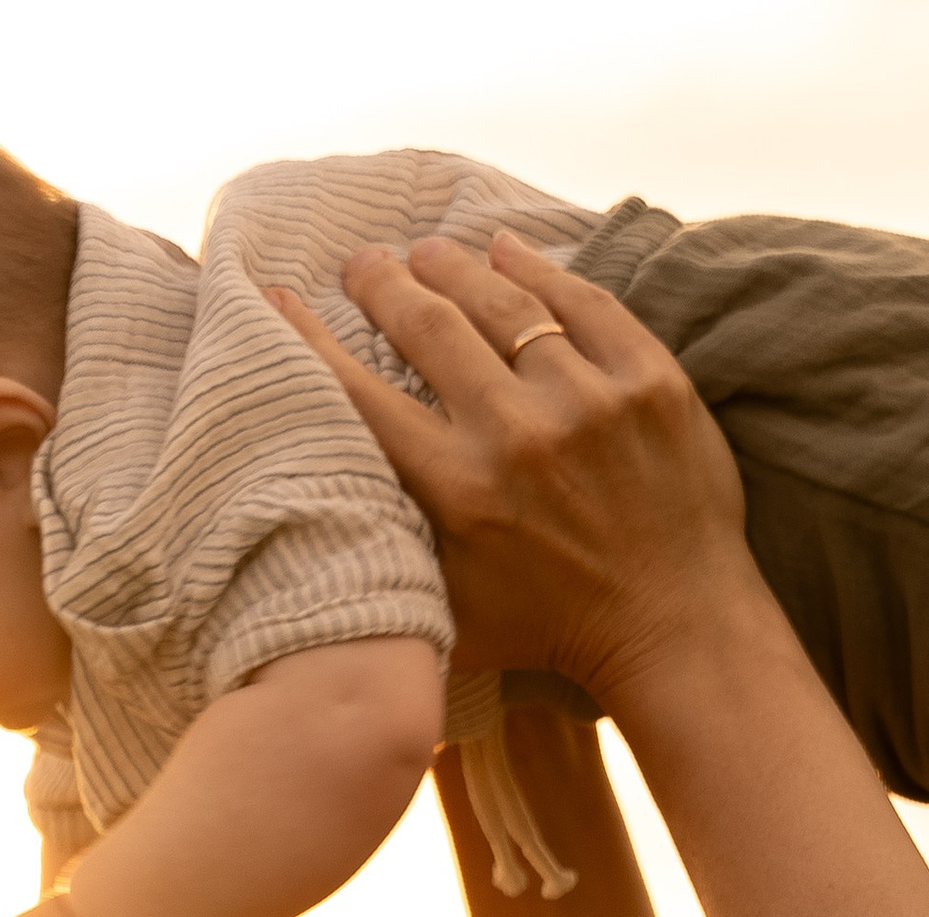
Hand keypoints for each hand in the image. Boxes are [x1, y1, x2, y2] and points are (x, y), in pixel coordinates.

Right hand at [266, 230, 752, 707]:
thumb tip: (328, 505)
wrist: (674, 623)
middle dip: (385, 286)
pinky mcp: (650, 380)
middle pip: (432, 330)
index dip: (313, 343)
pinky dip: (539, 270)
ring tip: (423, 251)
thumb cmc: (547, 629)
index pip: (364, 398)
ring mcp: (591, 399)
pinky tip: (504, 250)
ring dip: (454, 270)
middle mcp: (519, 434)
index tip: (280, 303)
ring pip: (506, 305)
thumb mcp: (444, 608)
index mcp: (458, 492)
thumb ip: (393, 548)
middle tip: (360, 263)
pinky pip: (585, 303)